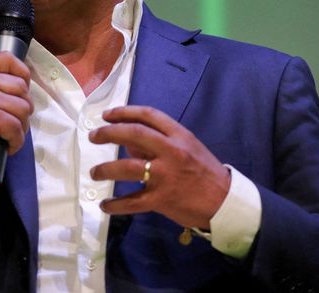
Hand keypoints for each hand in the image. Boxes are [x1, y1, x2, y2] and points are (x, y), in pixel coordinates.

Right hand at [0, 52, 32, 166]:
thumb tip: (19, 88)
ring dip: (21, 126)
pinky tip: (7, 145)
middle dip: (23, 108)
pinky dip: (16, 140)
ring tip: (10, 135)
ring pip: (23, 108)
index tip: (22, 90)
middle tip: (15, 122)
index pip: (7, 59)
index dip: (22, 73)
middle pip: (21, 87)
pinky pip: (16, 127)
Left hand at [88, 106, 230, 229]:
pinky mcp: (161, 199)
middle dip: (109, 133)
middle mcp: (171, 152)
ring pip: (127, 168)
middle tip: (94, 136)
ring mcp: (165, 176)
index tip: (107, 115)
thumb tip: (129, 144)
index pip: (149, 115)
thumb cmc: (205, 171)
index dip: (125, 112)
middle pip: (134, 134)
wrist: (225, 202)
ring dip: (106, 169)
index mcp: (179, 136)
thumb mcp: (188, 148)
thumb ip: (160, 143)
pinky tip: (105, 205)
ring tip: (94, 172)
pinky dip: (115, 205)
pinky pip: (132, 202)